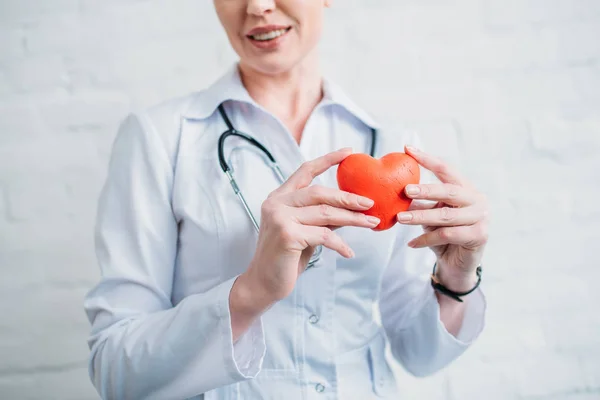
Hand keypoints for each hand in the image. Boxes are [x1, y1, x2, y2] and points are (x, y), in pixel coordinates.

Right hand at [242, 148, 379, 303]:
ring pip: (325, 213)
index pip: (305, 171)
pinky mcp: (287, 235)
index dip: (328, 159)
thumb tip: (351, 206)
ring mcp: (280, 218)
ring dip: (353, 219)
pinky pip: (323, 236)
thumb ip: (320, 216)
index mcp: (279, 197)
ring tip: (371, 223)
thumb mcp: (304, 231)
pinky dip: (340, 244)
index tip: (349, 151)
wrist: (263, 284)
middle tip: (370, 203)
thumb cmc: (286, 257)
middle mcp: (276, 203)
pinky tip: (349, 252)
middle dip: (348, 197)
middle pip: (320, 192)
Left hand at [396, 145, 488, 290]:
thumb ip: (420, 203)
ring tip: (400, 219)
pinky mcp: (479, 236)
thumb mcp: (431, 216)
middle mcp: (477, 199)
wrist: (457, 264)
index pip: (446, 169)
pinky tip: (412, 243)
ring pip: (446, 216)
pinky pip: (447, 235)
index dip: (427, 159)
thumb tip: (392, 190)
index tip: (407, 149)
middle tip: (405, 190)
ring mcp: (481, 218)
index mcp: (465, 188)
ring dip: (420, 217)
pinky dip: (426, 239)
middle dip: (426, 190)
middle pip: (449, 191)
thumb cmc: (443, 235)